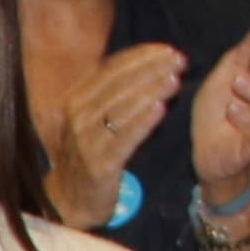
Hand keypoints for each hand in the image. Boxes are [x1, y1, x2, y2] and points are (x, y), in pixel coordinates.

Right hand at [41, 41, 187, 229]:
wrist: (70, 201)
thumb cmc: (90, 154)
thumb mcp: (93, 119)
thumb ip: (113, 93)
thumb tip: (150, 64)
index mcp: (75, 100)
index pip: (110, 69)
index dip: (140, 56)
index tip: (168, 50)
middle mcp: (77, 117)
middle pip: (117, 84)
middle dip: (151, 69)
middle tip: (179, 60)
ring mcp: (85, 141)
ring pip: (121, 108)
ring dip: (151, 91)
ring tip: (175, 79)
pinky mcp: (98, 165)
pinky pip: (124, 138)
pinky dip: (143, 121)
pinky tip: (161, 109)